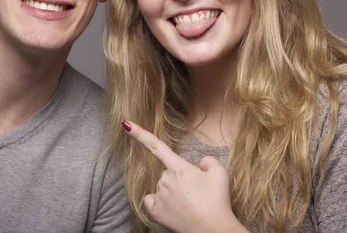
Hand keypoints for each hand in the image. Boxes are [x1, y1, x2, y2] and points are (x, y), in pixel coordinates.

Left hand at [122, 120, 247, 232]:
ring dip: (172, 191)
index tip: (125, 124)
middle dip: (178, 178)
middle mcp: (165, 180)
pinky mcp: (155, 212)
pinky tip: (172, 208)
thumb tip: (198, 165)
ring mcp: (159, 196)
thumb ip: (208, 161)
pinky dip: (158, 202)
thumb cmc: (217, 202)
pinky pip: (151, 200)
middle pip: (167, 172)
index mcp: (179, 168)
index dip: (140, 133)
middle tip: (196, 191)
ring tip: (190, 203)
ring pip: (161, 187)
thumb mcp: (220, 173)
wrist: (213, 230)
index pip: (156, 146)